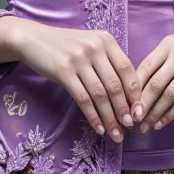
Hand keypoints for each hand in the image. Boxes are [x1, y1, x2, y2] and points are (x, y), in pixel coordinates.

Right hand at [16, 23, 142, 142]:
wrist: (34, 39)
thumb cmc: (66, 46)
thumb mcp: (91, 45)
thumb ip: (109, 62)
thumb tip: (129, 94)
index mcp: (106, 40)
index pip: (127, 69)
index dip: (135, 92)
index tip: (139, 111)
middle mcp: (94, 47)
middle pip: (115, 84)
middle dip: (124, 109)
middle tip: (130, 126)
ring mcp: (78, 59)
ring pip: (100, 94)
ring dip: (110, 117)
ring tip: (116, 134)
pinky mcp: (63, 71)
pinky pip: (82, 98)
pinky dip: (93, 116)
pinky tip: (99, 128)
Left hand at [133, 31, 173, 133]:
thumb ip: (157, 64)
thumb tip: (134, 91)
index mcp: (168, 44)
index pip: (145, 67)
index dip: (134, 88)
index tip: (125, 104)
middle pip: (156, 83)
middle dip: (142, 105)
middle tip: (133, 120)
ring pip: (169, 95)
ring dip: (155, 113)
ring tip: (145, 126)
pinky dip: (171, 114)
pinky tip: (161, 123)